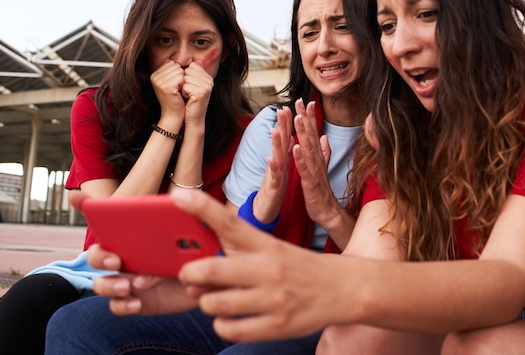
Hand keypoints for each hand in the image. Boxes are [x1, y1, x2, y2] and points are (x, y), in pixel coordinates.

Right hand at [69, 190, 196, 315]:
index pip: (105, 218)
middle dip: (100, 257)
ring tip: (128, 285)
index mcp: (134, 235)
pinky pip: (117, 306)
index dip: (86, 205)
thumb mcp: (197, 231)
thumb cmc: (199, 253)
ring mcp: (127, 280)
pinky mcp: (136, 301)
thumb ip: (187, 215)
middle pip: (97, 255)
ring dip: (109, 284)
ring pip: (101, 283)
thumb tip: (181, 197)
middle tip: (117, 260)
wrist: (208, 284)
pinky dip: (122, 304)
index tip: (76, 196)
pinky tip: (137, 302)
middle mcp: (125, 257)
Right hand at [150, 59, 186, 125]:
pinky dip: (184, 85)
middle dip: (181, 76)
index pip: (172, 62)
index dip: (179, 72)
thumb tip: (191, 59)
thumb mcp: (174, 82)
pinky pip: (181, 78)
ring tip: (179, 91)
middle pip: (176, 65)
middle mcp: (154, 77)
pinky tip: (180, 93)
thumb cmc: (176, 99)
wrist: (173, 115)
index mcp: (155, 74)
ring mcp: (159, 82)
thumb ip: (175, 70)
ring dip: (183, 81)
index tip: (176, 85)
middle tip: (178, 89)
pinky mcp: (166, 87)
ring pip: (179, 71)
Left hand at [173, 188, 357, 341]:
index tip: (178, 195)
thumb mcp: (273, 249)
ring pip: (214, 303)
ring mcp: (273, 299)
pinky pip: (230, 329)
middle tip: (189, 274)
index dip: (202, 207)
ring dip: (206, 301)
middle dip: (189, 273)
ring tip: (215, 298)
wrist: (345, 289)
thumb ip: (237, 255)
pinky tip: (229, 317)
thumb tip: (195, 273)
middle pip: (211, 269)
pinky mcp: (278, 326)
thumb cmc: (299, 267)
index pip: (230, 222)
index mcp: (267, 245)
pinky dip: (221, 324)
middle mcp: (269, 269)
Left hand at [182, 61, 213, 126]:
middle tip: (188, 92)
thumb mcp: (192, 85)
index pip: (192, 65)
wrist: (194, 119)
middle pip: (188, 70)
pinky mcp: (201, 93)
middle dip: (184, 81)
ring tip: (188, 96)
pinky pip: (185, 86)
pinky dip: (183, 93)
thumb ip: (192, 73)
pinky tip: (188, 99)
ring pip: (185, 78)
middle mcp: (209, 81)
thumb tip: (193, 60)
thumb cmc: (191, 102)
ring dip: (183, 87)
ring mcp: (206, 87)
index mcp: (208, 77)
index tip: (190, 86)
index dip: (186, 75)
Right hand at [252, 106, 293, 222]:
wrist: (265, 209)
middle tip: (282, 108)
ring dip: (275, 143)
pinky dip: (273, 167)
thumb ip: (286, 153)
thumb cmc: (274, 188)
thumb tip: (290, 138)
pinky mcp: (273, 186)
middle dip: (281, 126)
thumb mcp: (283, 168)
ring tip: (275, 129)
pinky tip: (271, 159)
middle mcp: (277, 163)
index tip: (293, 106)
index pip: (287, 137)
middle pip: (280, 142)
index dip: (289, 122)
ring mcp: (274, 173)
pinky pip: (273, 176)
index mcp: (283, 159)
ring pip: (275, 156)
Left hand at [293, 100, 340, 226]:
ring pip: (308, 149)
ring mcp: (314, 171)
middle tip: (300, 101)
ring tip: (297, 118)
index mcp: (317, 157)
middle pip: (310, 136)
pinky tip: (296, 147)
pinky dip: (300, 158)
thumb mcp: (321, 168)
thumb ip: (323, 152)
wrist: (327, 211)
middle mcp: (317, 160)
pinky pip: (304, 169)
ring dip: (303, 133)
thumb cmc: (322, 190)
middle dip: (305, 118)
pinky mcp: (310, 182)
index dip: (309, 117)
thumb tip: (324, 137)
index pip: (313, 133)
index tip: (305, 101)